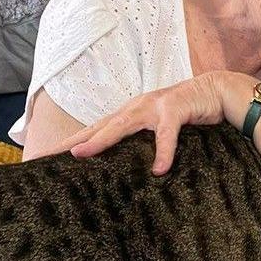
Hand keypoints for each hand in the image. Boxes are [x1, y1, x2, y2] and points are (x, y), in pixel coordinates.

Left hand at [48, 72, 246, 174]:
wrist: (215, 92)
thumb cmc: (186, 113)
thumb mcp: (159, 129)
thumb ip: (142, 143)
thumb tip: (124, 167)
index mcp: (129, 114)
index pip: (94, 130)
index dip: (71, 143)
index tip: (45, 157)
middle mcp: (135, 108)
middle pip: (98, 126)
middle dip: (72, 141)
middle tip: (48, 156)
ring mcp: (154, 106)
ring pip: (122, 125)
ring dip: (102, 139)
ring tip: (83, 154)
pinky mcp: (175, 109)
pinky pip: (167, 135)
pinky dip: (163, 152)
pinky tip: (159, 169)